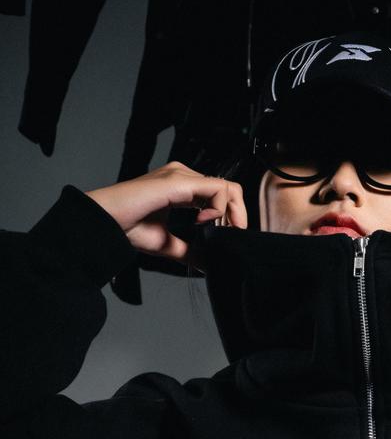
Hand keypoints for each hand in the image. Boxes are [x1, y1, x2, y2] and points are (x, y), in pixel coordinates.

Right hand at [85, 161, 246, 264]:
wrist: (106, 221)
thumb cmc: (127, 227)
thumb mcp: (167, 243)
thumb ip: (190, 251)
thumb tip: (209, 263)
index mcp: (181, 187)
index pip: (218, 194)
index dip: (230, 216)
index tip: (227, 237)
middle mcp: (183, 176)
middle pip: (227, 188)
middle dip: (237, 214)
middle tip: (232, 236)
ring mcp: (181, 175)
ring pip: (226, 187)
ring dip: (232, 212)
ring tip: (220, 231)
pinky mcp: (179, 180)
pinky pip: (216, 189)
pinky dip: (218, 208)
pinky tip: (203, 222)